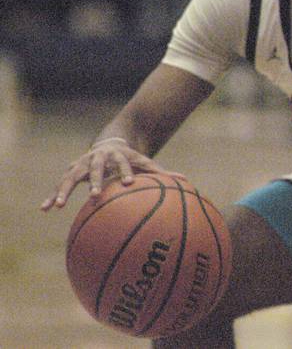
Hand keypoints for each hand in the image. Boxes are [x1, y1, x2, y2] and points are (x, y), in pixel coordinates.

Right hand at [40, 139, 182, 210]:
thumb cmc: (131, 159)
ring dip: (65, 190)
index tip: (129, 182)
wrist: (111, 144)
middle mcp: (98, 158)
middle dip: (94, 180)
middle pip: (95, 168)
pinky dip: (52, 196)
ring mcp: (82, 164)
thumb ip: (162, 173)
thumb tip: (185, 181)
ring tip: (58, 206)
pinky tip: (44, 209)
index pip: (123, 163)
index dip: (126, 171)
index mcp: (118, 156)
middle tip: (95, 195)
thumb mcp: (145, 163)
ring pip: (71, 176)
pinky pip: (60, 185)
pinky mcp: (71, 172)